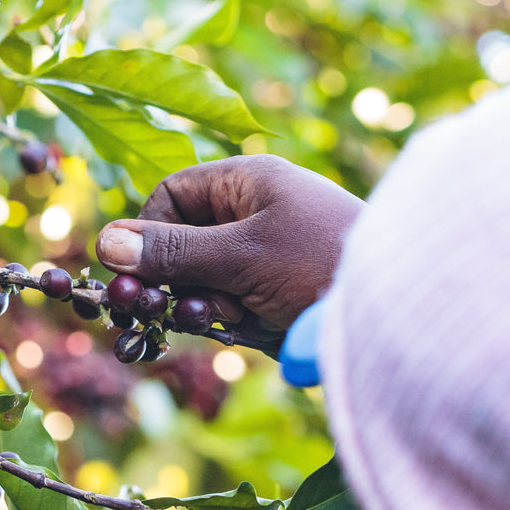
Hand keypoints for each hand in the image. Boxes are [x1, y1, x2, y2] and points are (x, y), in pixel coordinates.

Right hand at [96, 155, 362, 329]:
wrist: (404, 312)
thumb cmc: (326, 264)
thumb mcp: (241, 257)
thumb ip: (173, 253)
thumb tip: (104, 244)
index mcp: (248, 182)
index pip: (171, 196)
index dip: (150, 234)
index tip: (146, 275)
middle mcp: (255, 213)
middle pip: (182, 243)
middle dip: (180, 279)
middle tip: (190, 307)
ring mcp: (266, 256)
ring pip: (202, 280)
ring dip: (207, 305)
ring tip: (238, 316)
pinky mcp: (276, 294)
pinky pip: (230, 305)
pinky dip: (232, 320)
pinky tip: (255, 327)